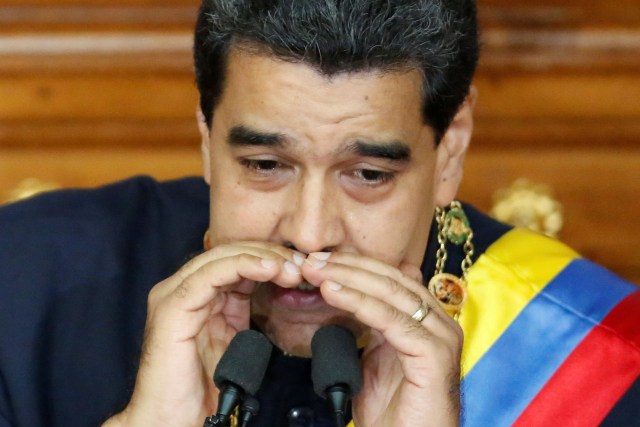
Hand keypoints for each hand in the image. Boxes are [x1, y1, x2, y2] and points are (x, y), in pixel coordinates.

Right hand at [102, 242, 302, 426]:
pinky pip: (211, 274)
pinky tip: (269, 269)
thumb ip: (239, 309)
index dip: (267, 257)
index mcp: (194, 294)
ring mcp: (172, 295)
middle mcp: (180, 288)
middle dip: (269, 254)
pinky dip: (243, 266)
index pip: (233, 259)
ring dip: (262, 258)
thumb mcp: (229, 337)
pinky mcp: (172, 307)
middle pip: (229, 252)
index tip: (299, 268)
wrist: (175, 420)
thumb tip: (271, 285)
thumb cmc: (202, 386)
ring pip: (221, 257)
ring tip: (291, 268)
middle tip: (301, 265)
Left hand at [302, 252, 462, 426]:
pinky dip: (359, 302)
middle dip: (349, 266)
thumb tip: (346, 296)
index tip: (320, 260)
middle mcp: (440, 324)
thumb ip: (369, 327)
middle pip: (393, 279)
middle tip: (313, 260)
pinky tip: (332, 293)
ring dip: (349, 278)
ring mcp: (441, 338)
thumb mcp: (375, 359)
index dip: (356, 265)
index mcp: (428, 321)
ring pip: (392, 293)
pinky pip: (391, 320)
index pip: (392, 278)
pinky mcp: (435, 356)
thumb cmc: (393, 413)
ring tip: (316, 271)